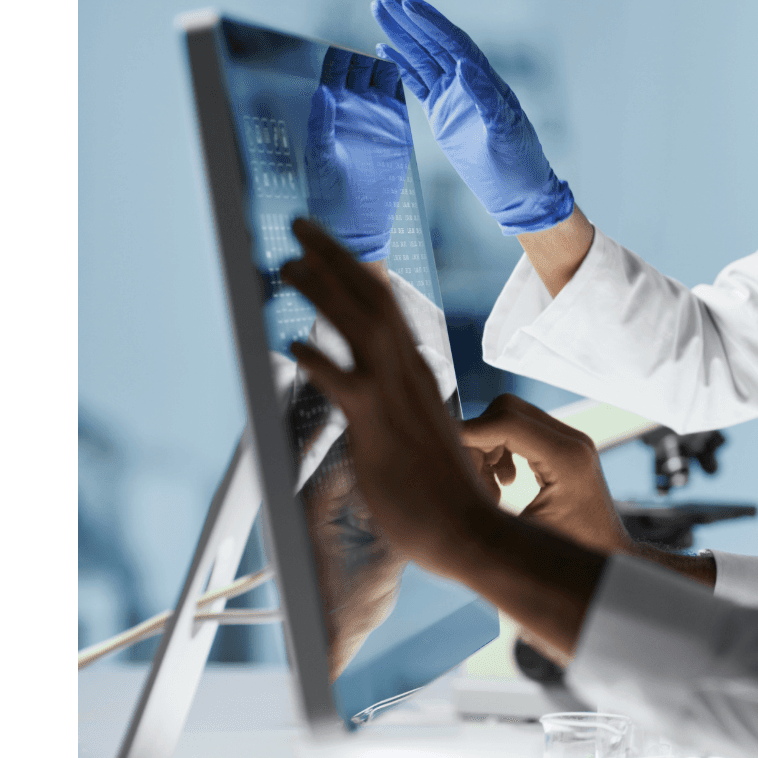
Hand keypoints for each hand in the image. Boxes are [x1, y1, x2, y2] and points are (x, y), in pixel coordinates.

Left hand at [281, 218, 611, 658]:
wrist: (469, 530)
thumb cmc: (444, 498)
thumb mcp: (419, 438)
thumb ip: (397, 413)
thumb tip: (373, 408)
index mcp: (418, 377)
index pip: (387, 311)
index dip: (359, 275)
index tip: (338, 250)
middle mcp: (409, 376)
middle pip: (372, 300)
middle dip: (335, 259)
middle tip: (303, 227)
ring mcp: (395, 397)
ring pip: (359, 325)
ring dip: (322, 289)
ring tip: (288, 264)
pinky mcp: (379, 425)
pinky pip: (344, 382)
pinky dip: (318, 359)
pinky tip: (292, 343)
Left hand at [304, 48, 412, 261]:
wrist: (359, 217)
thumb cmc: (330, 191)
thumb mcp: (321, 157)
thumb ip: (322, 124)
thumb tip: (322, 91)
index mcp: (332, 110)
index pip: (334, 72)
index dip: (339, 54)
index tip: (347, 38)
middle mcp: (354, 107)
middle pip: (360, 66)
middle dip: (366, 47)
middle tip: (376, 28)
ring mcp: (377, 114)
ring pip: (383, 75)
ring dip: (389, 56)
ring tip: (401, 35)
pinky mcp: (398, 126)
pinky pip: (402, 95)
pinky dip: (405, 78)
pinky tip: (413, 62)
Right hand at [372, 0, 573, 234]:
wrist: (516, 191)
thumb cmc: (519, 160)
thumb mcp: (505, 129)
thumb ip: (485, 97)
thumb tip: (465, 66)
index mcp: (486, 80)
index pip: (454, 43)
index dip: (432, 22)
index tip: (409, 3)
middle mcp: (468, 82)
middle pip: (433, 43)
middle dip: (409, 19)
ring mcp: (453, 96)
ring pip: (421, 58)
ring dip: (400, 35)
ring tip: (378, 10)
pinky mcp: (441, 113)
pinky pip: (417, 82)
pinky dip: (400, 65)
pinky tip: (383, 47)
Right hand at [461, 395, 633, 555]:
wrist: (607, 556)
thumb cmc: (570, 554)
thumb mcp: (521, 537)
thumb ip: (483, 509)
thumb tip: (442, 490)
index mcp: (566, 459)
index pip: (507, 422)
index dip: (469, 434)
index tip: (447, 456)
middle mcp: (572, 441)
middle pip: (507, 410)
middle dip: (480, 440)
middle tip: (477, 481)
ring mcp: (572, 440)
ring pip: (512, 416)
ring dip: (490, 446)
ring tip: (493, 489)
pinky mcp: (566, 446)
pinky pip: (523, 429)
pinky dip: (504, 449)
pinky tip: (505, 483)